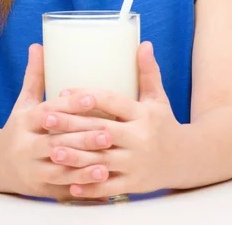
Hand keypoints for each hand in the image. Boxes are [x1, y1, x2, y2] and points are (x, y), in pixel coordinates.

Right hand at [0, 44, 112, 200]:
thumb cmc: (17, 128)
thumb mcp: (24, 102)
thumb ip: (34, 76)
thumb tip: (38, 45)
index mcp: (25, 122)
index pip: (49, 111)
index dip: (70, 105)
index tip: (92, 97)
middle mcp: (26, 147)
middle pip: (56, 143)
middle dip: (82, 139)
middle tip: (108, 133)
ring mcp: (32, 170)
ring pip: (60, 169)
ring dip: (84, 167)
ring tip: (107, 162)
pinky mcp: (39, 188)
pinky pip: (61, 189)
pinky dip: (80, 187)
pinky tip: (99, 184)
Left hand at [41, 41, 182, 198]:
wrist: (185, 159)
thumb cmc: (164, 124)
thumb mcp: (158, 97)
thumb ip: (148, 72)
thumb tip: (144, 43)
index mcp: (142, 115)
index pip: (112, 102)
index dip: (88, 97)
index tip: (64, 92)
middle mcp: (138, 139)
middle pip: (100, 131)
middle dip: (72, 125)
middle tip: (46, 117)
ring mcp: (135, 164)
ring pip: (100, 160)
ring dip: (75, 156)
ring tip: (51, 150)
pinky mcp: (134, 184)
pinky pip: (108, 187)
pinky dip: (89, 186)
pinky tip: (69, 182)